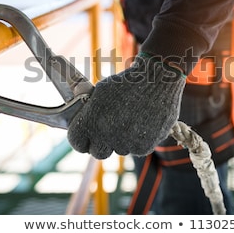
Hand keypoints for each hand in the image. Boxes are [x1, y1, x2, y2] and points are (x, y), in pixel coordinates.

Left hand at [67, 53, 185, 158]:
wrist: (156, 80)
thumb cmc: (127, 83)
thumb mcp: (100, 92)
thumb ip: (89, 111)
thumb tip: (81, 123)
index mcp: (90, 121)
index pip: (77, 142)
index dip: (81, 139)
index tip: (87, 136)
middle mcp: (106, 136)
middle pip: (97, 152)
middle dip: (101, 143)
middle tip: (109, 131)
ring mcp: (125, 143)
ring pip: (119, 150)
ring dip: (122, 140)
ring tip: (130, 121)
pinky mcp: (143, 147)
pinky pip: (136, 149)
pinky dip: (138, 140)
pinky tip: (142, 123)